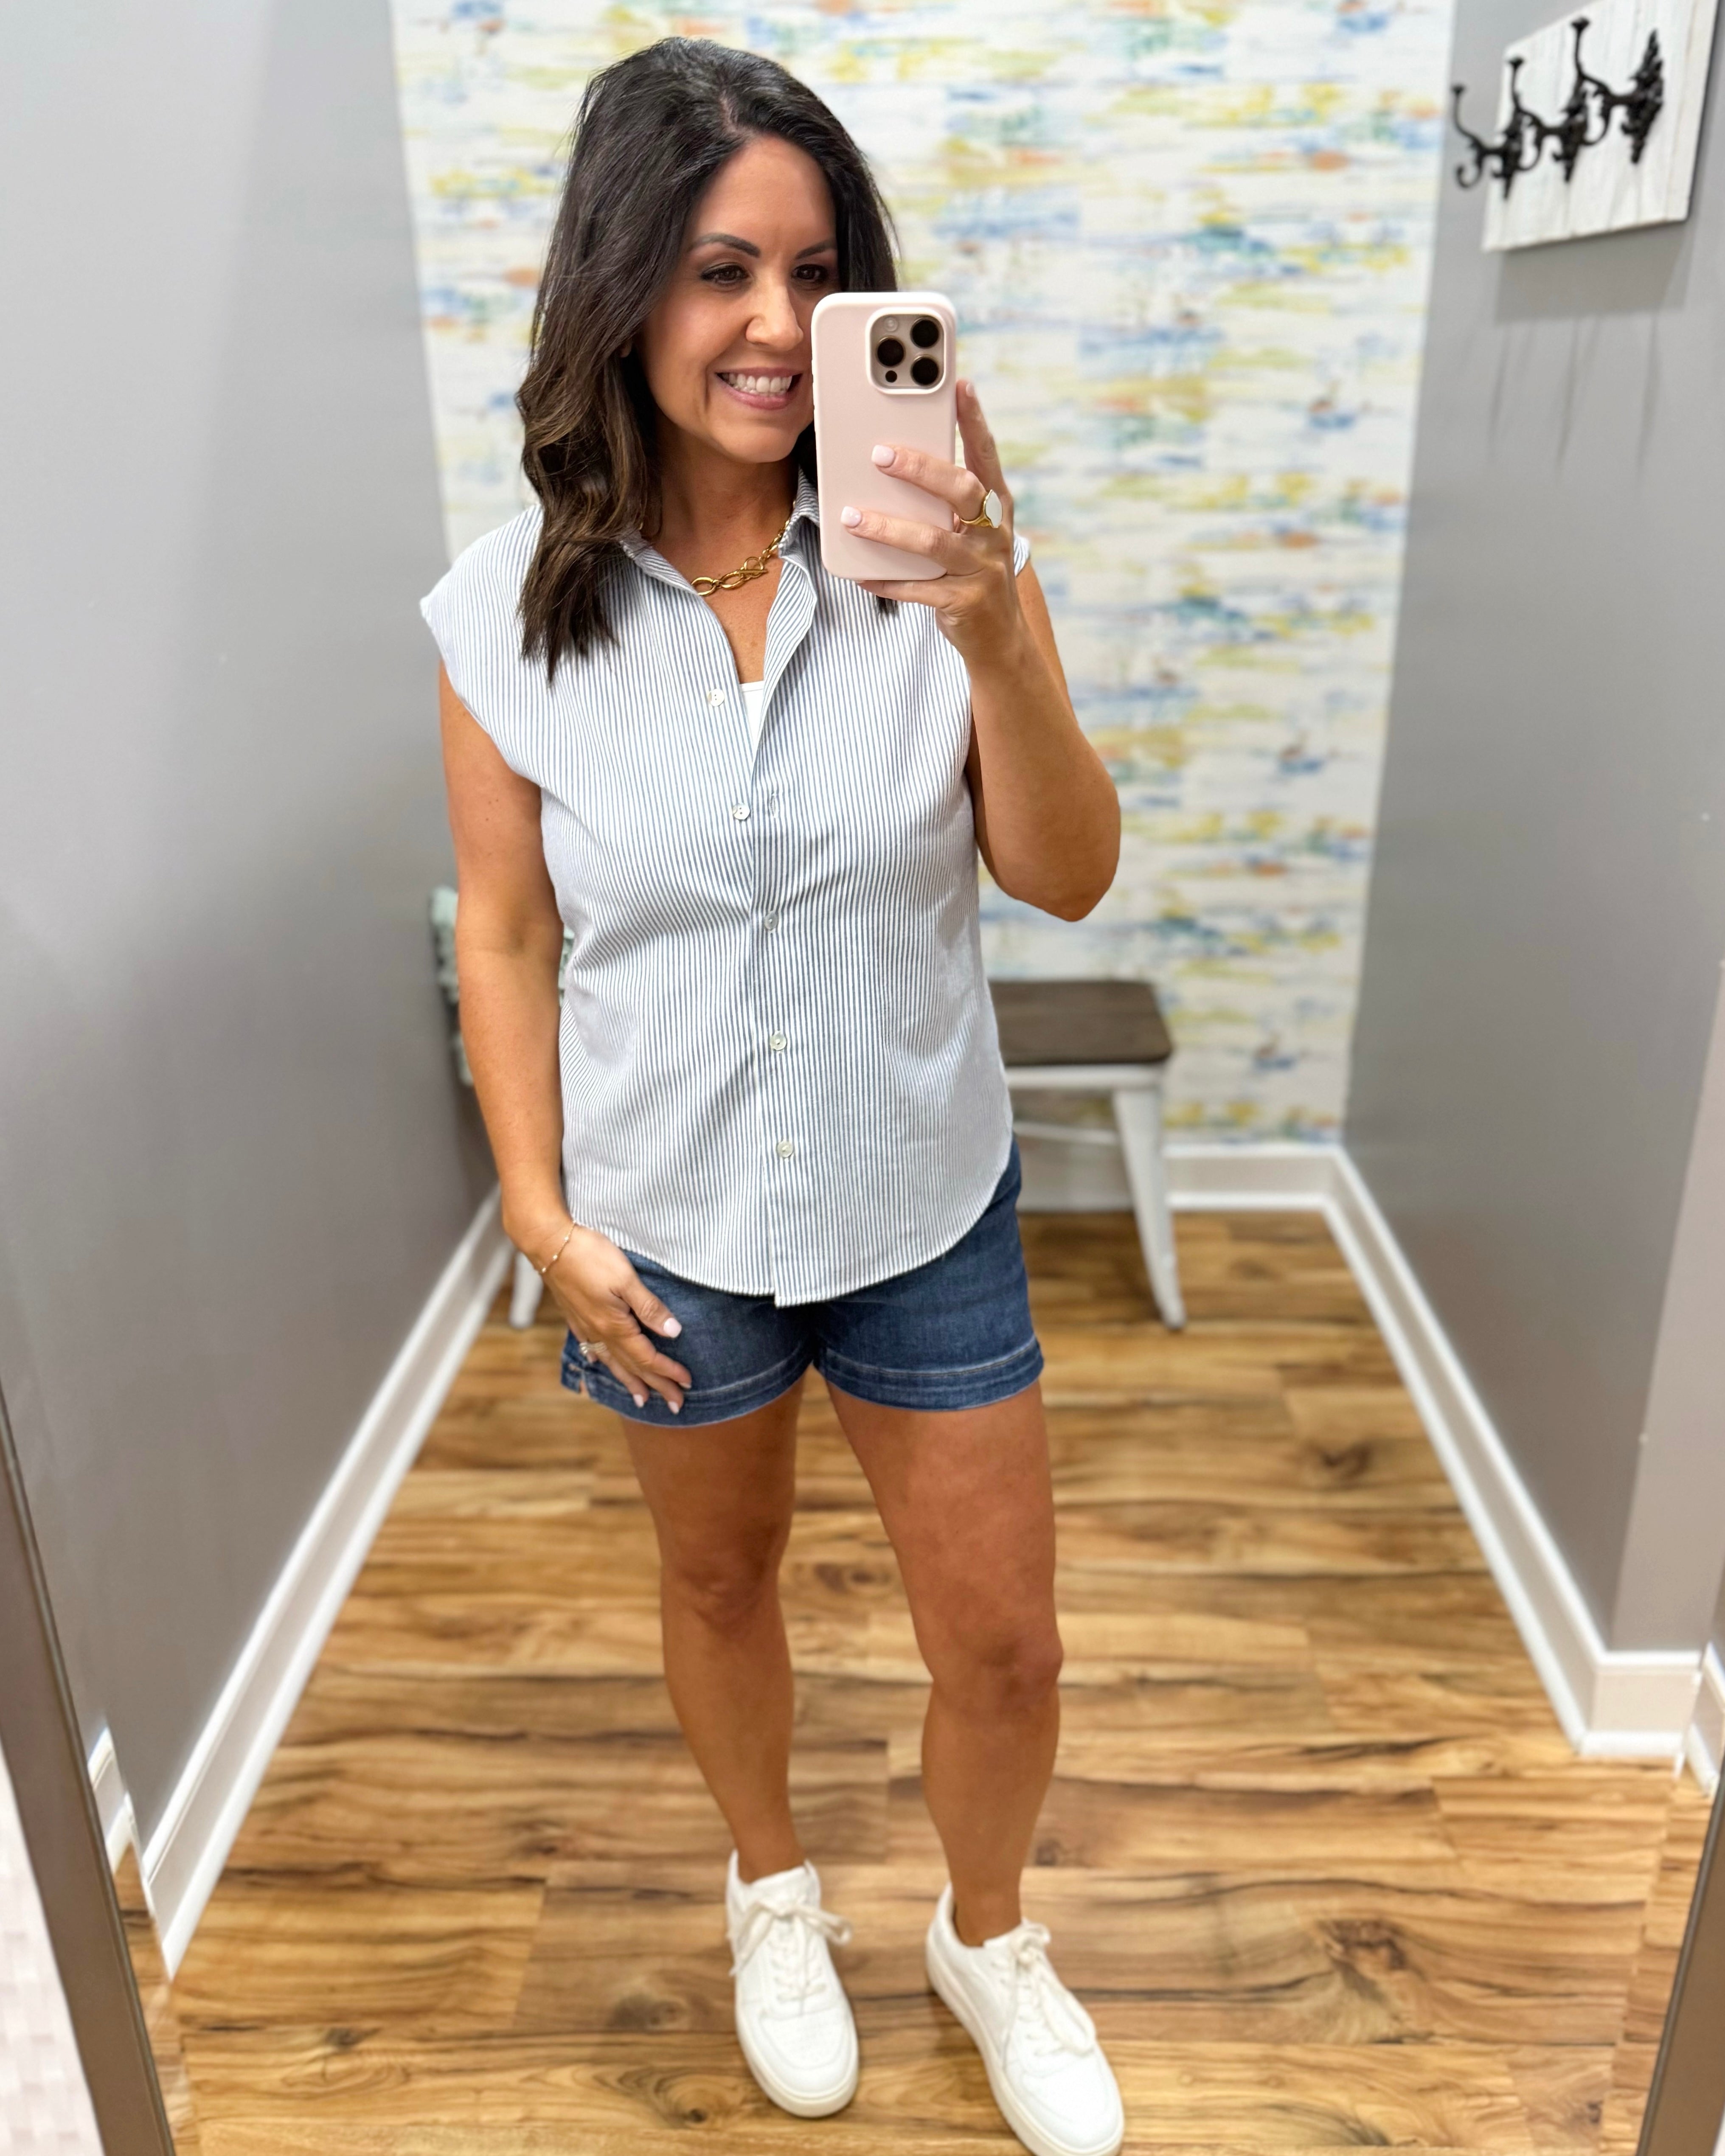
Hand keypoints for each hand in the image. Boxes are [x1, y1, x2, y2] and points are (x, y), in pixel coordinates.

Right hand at [539, 1224, 691, 1411]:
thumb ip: (649, 1307)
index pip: (647, 1357)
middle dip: (656, 1386)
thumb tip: (674, 1332)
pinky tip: (601, 1363)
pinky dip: (603, 1361)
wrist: (549, 1244)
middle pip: (632, 1366)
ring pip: (612, 1362)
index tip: (687, 1383)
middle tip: (675, 1405)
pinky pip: (593, 1348)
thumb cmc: (590, 1256)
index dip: (668, 1371)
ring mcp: (585, 1326)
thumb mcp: (626, 1278)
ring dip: (629, 1380)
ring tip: (641, 1398)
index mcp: (615, 1326)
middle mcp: (599, 1332)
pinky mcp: (575, 1316)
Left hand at [842, 379, 1024, 667]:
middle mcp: (993, 534)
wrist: (1000, 639)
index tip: (960, 385)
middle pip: (962, 490)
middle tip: (881, 454)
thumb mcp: (971, 532)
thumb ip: (947, 503)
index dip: (975, 421)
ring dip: (888, 527)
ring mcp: (981, 569)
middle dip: (921, 469)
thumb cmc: (974, 573)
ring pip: (933, 540)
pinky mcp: (962, 602)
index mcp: (996, 508)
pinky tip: (860, 573)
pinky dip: (886, 580)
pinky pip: (917, 588)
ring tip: (852, 518)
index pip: (986, 456)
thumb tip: (897, 462)